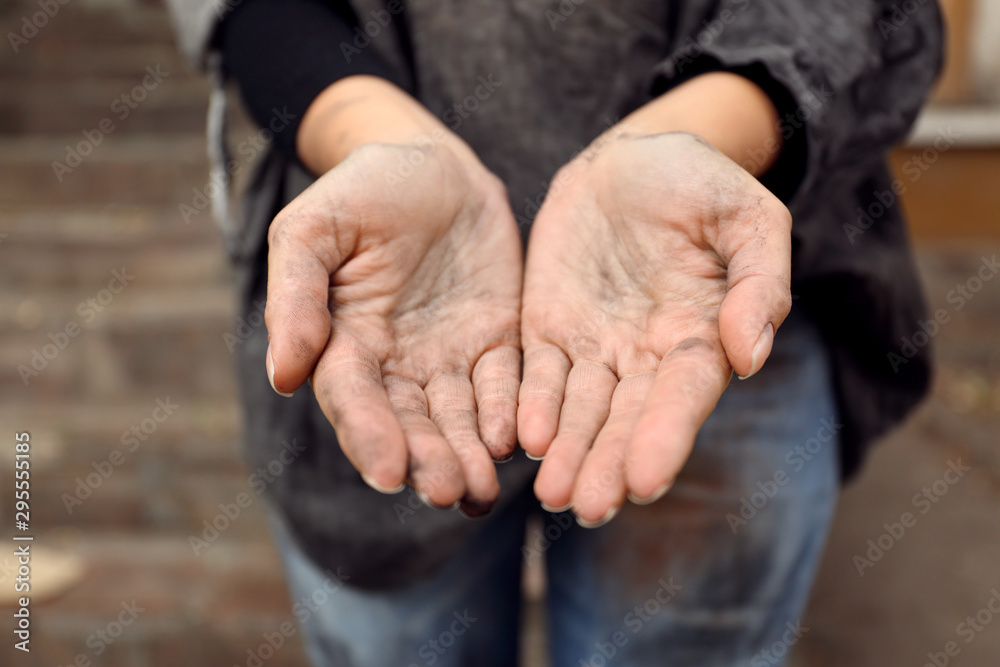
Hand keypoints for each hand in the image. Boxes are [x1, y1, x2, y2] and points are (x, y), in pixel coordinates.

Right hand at [265, 141, 522, 514]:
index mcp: (344, 343)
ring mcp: (448, 358)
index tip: (388, 474)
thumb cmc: (364, 190)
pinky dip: (509, 413)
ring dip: (468, 456)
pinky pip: (504, 385)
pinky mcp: (495, 343)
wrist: (433, 164)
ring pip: (458, 419)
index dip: (370, 437)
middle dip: (428, 461)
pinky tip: (517, 440)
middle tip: (449, 492)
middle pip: (410, 425)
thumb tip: (284, 374)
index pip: (355, 400)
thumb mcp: (314, 228)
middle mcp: (396, 365)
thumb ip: (297, 295)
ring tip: (482, 491)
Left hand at [518, 132, 791, 525]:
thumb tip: (748, 356)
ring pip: (579, 411)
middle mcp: (644, 356)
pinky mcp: (548, 330)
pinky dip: (530, 408)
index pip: (681, 397)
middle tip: (588, 506)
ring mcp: (593, 347)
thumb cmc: (699, 185)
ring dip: (567, 453)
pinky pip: (537, 376)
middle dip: (608, 464)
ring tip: (552, 495)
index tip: (645, 480)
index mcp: (697, 337)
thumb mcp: (747, 217)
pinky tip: (522, 439)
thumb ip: (760, 281)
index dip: (664, 437)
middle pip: (626, 420)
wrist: (630, 160)